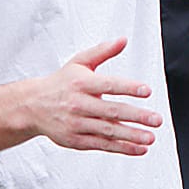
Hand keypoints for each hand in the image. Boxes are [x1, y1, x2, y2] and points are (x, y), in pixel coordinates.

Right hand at [28, 38, 160, 155]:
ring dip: (131, 136)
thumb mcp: (79, 62)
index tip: (146, 91)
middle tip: (156, 119)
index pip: (108, 85)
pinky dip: (121, 148)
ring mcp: (77, 124)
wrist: (32, 106)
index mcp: (81, 83)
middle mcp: (78, 104)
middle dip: (136, 116)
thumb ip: (102, 51)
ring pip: (108, 131)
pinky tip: (138, 148)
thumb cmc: (61, 83)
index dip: (128, 87)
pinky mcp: (76, 140)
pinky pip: (102, 145)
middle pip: (111, 111)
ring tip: (150, 138)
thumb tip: (123, 40)